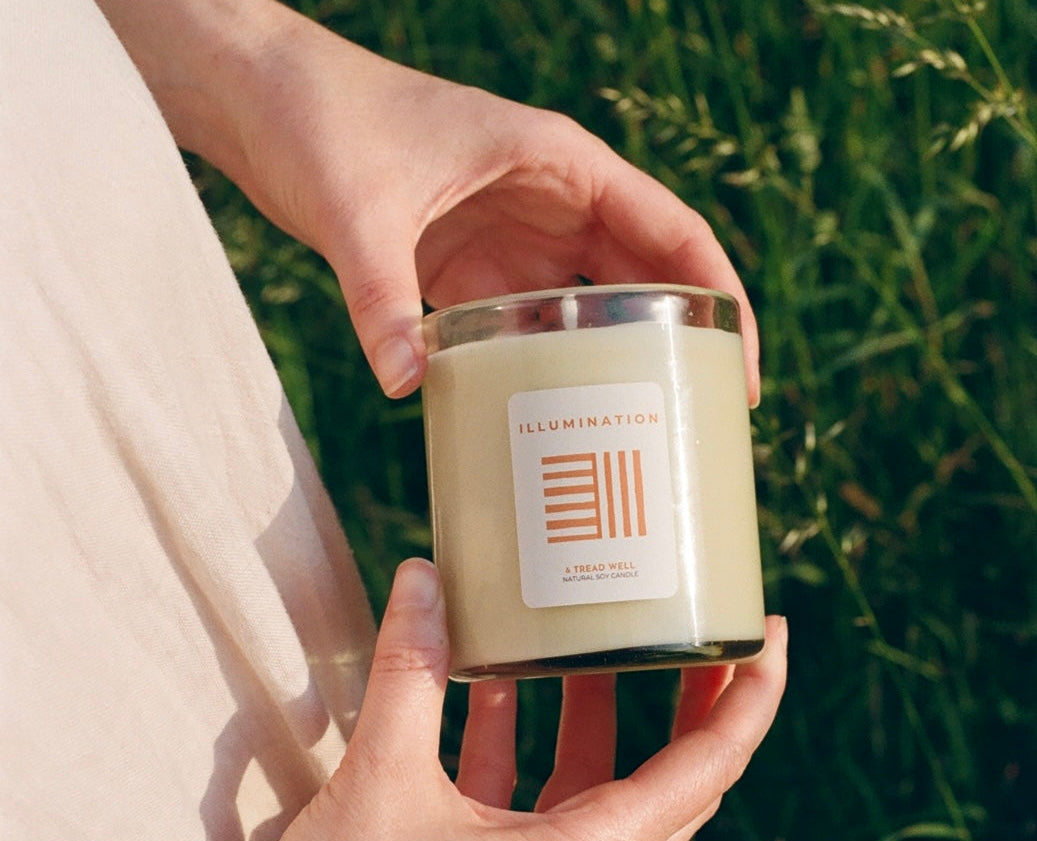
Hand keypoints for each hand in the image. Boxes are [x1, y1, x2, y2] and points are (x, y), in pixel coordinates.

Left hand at [98, 0, 760, 402]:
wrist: (263, 104)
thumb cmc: (322, 120)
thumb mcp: (358, 207)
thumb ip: (381, 296)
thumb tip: (404, 385)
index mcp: (559, 163)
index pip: (670, 232)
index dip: (719, 297)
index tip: (737, 366)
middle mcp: (549, 202)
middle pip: (644, 278)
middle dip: (680, 343)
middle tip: (698, 421)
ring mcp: (512, 238)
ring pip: (589, 308)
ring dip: (616, 363)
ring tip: (639, 431)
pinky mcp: (471, 270)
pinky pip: (527, 325)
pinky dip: (546, 366)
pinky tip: (550, 414)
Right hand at [144, 559, 785, 840]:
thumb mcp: (384, 777)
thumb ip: (412, 671)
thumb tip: (424, 580)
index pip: (706, 767)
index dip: (749, 698)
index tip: (769, 634)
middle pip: (674, 778)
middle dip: (695, 701)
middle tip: (702, 631)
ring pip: (603, 786)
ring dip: (602, 716)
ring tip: (600, 643)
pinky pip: (538, 800)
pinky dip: (527, 742)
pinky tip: (493, 687)